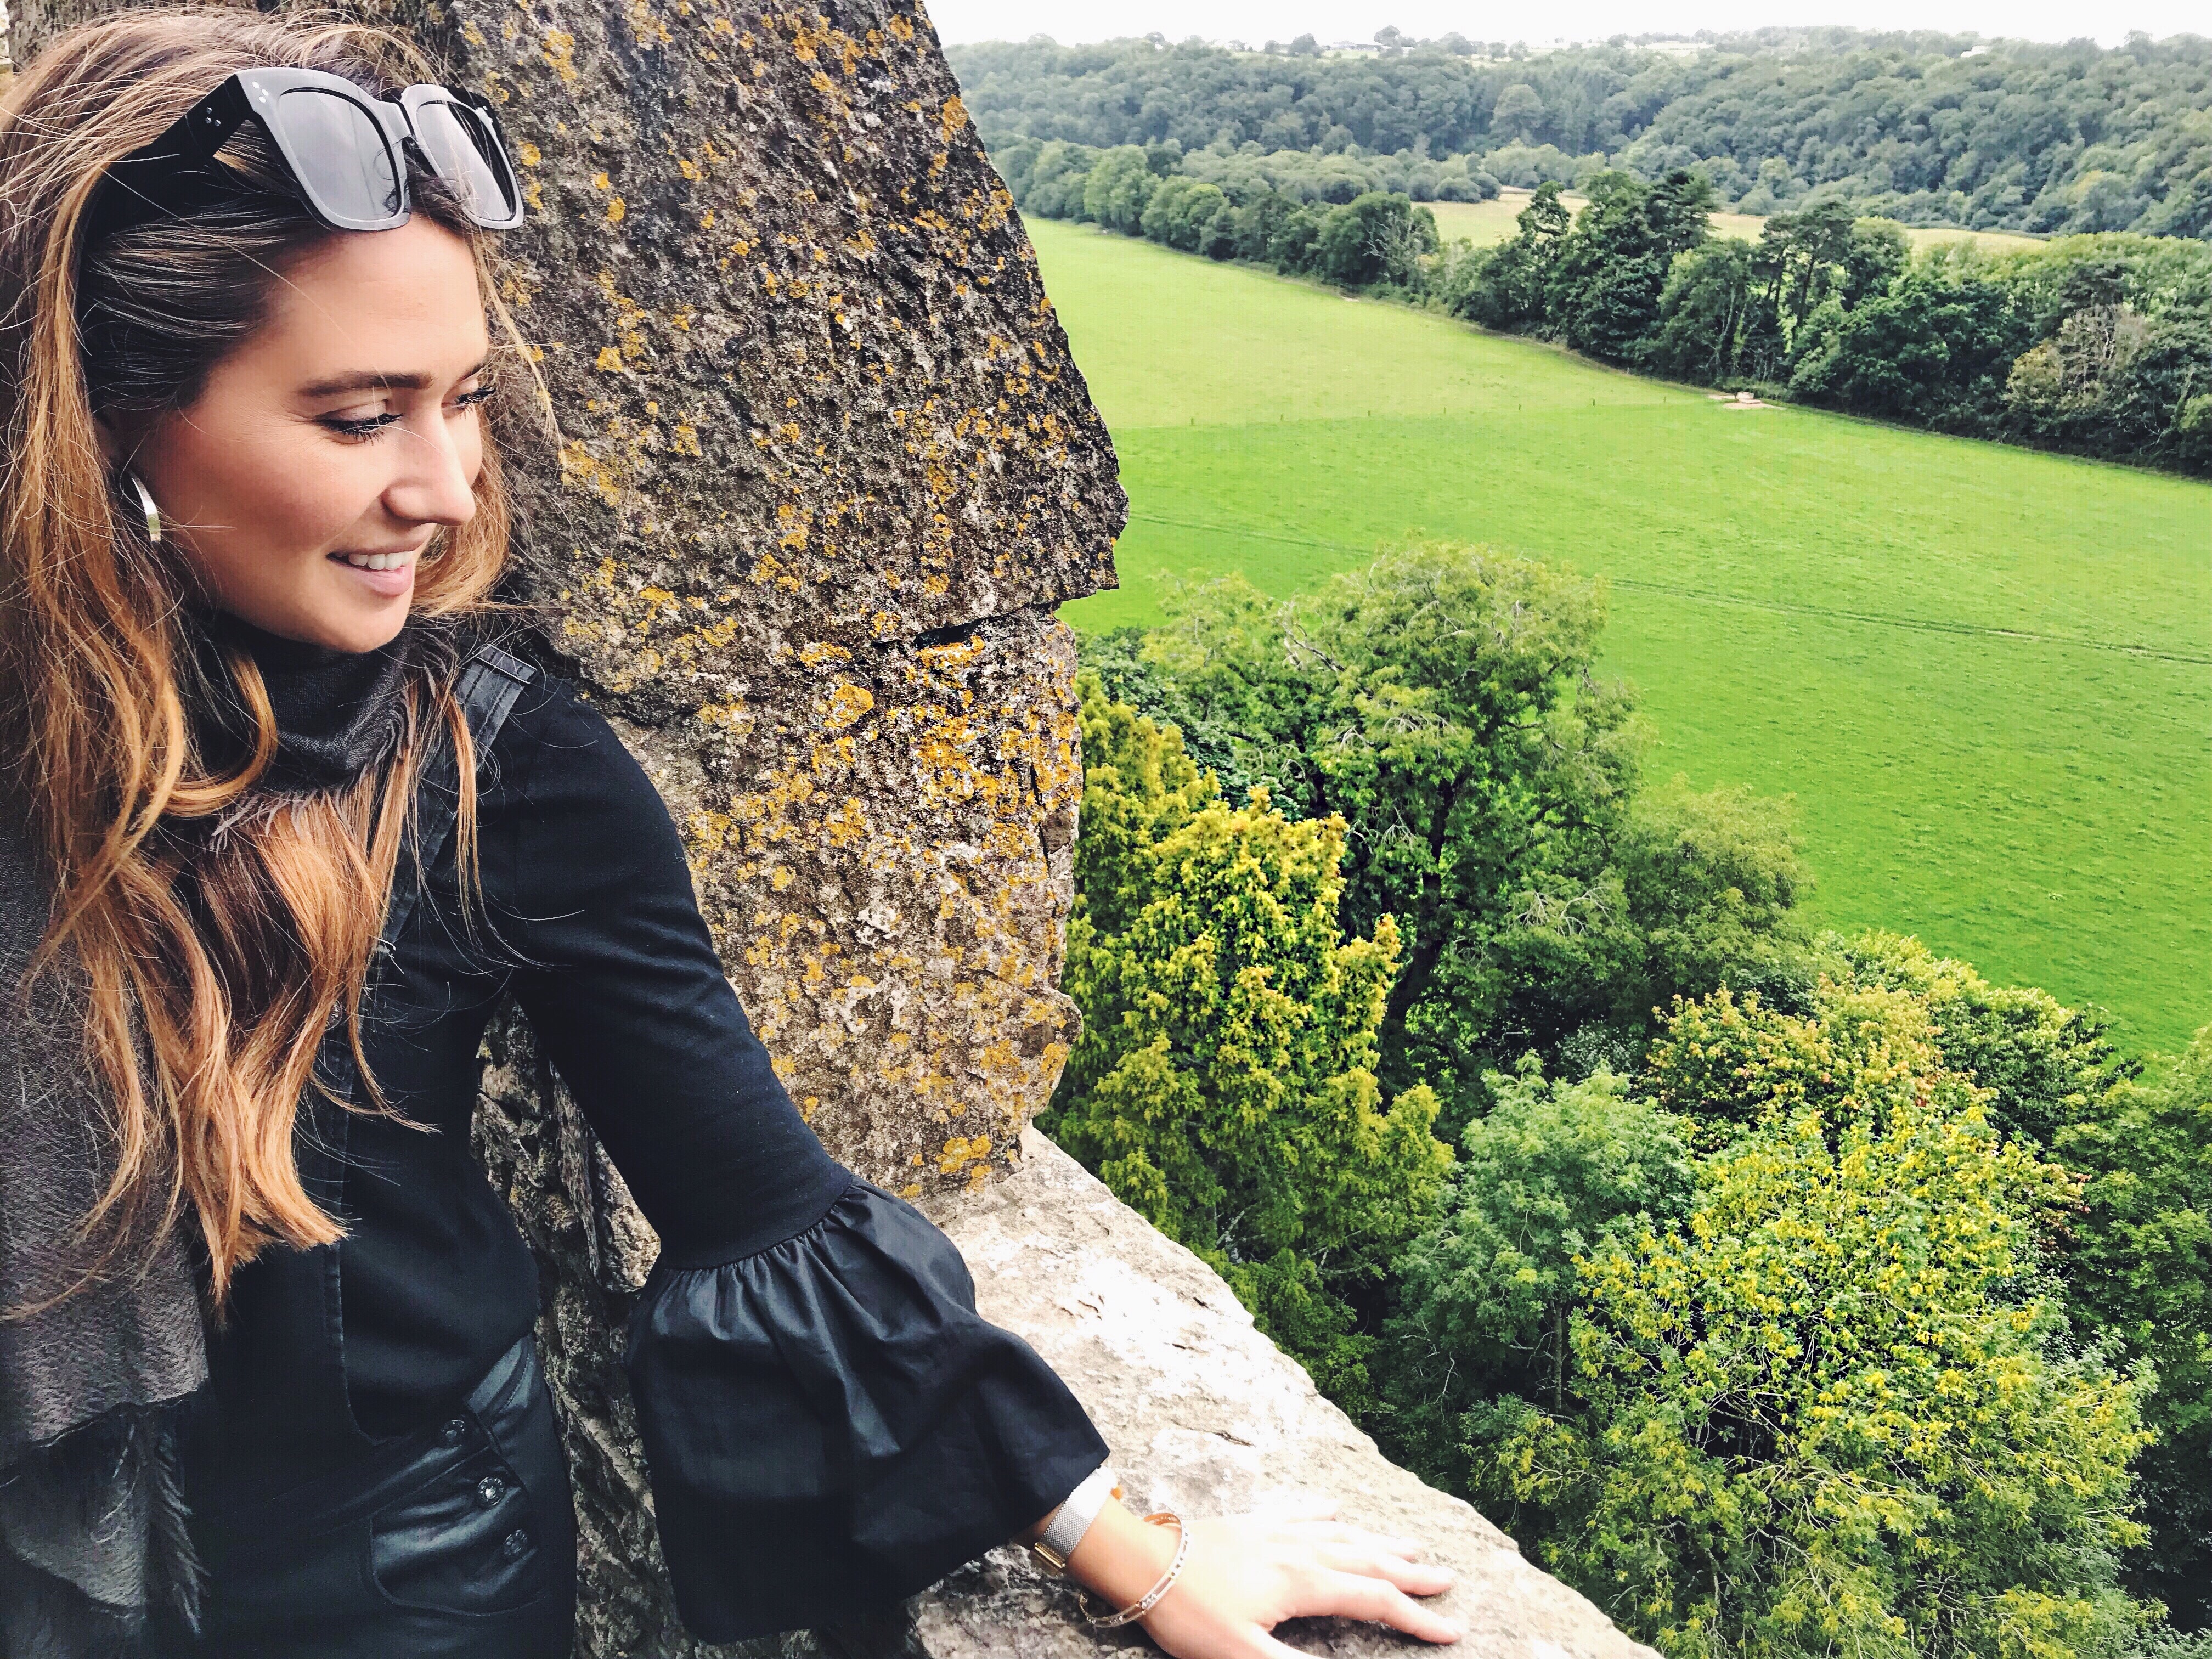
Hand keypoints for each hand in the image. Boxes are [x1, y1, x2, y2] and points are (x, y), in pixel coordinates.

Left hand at [1066, 1495, 1459, 1655]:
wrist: (1140, 1560)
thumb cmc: (1188, 1613)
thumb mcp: (1242, 1656)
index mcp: (1303, 1582)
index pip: (1374, 1600)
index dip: (1415, 1618)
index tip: (1452, 1628)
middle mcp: (1298, 1550)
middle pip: (1367, 1561)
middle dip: (1409, 1574)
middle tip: (1447, 1579)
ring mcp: (1274, 1532)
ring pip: (1341, 1534)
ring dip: (1378, 1542)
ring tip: (1410, 1546)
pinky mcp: (1251, 1524)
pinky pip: (1299, 1513)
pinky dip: (1323, 1513)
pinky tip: (1335, 1508)